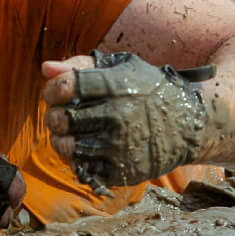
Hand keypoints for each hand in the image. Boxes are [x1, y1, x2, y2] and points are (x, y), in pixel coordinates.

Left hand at [42, 51, 208, 189]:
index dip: (52, 89)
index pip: (64, 87)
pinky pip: (81, 167)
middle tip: (62, 114)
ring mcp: (119, 146)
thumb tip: (45, 68)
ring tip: (71, 132)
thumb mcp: (121, 67)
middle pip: (60, 118)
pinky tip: (86, 147)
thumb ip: (81, 64)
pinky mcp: (121, 171)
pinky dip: (77, 158)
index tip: (56, 92)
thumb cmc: (147, 89)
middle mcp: (117, 116)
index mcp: (115, 86)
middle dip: (54, 115)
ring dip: (61, 139)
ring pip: (66, 146)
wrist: (189, 125)